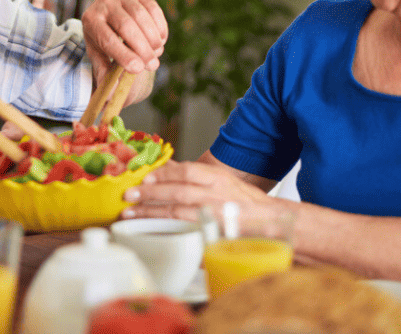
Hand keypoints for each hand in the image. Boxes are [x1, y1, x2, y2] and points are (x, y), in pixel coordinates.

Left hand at [81, 0, 167, 86]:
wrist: (108, 17)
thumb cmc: (104, 42)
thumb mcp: (100, 58)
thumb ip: (105, 76)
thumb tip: (110, 97)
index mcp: (90, 21)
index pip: (107, 39)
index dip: (124, 55)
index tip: (138, 69)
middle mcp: (103, 3)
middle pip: (126, 26)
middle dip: (142, 48)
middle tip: (152, 66)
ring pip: (142, 16)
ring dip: (152, 39)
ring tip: (155, 54)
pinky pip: (154, 9)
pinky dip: (160, 27)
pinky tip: (159, 40)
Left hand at [121, 160, 269, 220]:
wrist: (271, 222)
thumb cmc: (243, 201)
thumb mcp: (222, 180)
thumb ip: (196, 175)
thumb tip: (168, 167)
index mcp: (218, 178)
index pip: (188, 170)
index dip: (165, 172)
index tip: (145, 175)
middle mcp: (217, 195)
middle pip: (178, 191)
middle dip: (150, 192)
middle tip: (129, 194)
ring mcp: (215, 216)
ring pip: (178, 212)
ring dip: (152, 213)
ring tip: (131, 213)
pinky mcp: (214, 234)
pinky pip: (185, 232)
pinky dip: (166, 231)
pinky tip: (150, 231)